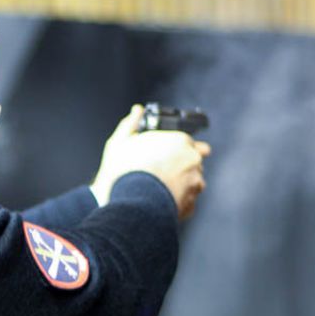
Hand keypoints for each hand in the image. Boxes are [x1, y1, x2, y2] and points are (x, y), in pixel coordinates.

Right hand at [92, 104, 210, 219]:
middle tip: (161, 172)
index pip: (187, 141)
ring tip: (158, 190)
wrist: (131, 205)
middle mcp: (192, 159)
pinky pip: (188, 201)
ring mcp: (195, 182)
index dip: (174, 149)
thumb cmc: (124, 173)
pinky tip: (161, 202)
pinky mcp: (192, 204)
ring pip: (192, 181)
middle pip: (192, 160)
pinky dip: (178, 202)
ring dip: (181, 184)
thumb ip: (131, 124)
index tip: (164, 155)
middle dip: (181, 165)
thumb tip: (137, 110)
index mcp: (179, 140)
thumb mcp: (120, 142)